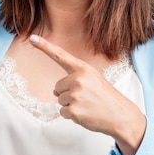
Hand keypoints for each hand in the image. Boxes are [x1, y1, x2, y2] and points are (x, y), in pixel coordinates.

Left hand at [29, 34, 145, 154]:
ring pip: (60, 100)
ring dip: (70, 106)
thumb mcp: (94, 79)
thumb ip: (74, 79)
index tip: (32, 38)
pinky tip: (86, 114)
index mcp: (83, 69)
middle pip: (58, 87)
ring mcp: (75, 95)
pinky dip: (72, 116)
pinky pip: (63, 113)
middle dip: (68, 94)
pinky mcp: (74, 110)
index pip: (60, 55)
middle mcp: (78, 79)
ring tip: (88, 106)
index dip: (44, 47)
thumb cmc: (106, 98)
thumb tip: (55, 91)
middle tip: (86, 98)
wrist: (121, 115)